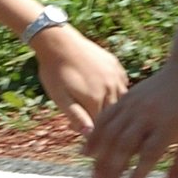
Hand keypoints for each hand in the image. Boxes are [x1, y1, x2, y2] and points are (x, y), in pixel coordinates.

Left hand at [31, 26, 129, 143]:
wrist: (59, 42)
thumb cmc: (55, 72)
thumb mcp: (60, 97)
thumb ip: (76, 116)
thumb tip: (89, 134)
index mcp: (96, 99)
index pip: (100, 127)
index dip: (88, 131)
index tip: (73, 127)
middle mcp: (110, 88)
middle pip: (112, 115)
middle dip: (98, 120)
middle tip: (82, 115)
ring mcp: (115, 76)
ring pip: (120, 100)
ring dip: (109, 107)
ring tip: (92, 104)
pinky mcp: (116, 66)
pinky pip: (122, 85)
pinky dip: (115, 92)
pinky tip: (102, 91)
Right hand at [85, 60, 177, 177]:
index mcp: (168, 126)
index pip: (149, 155)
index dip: (138, 174)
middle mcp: (148, 116)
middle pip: (124, 145)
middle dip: (112, 169)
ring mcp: (134, 105)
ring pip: (111, 133)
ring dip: (100, 156)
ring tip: (94, 176)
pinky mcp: (126, 98)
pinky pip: (106, 118)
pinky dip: (95, 135)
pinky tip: (88, 151)